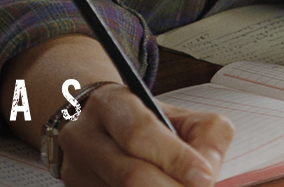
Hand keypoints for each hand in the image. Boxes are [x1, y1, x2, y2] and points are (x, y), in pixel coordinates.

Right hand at [55, 84, 231, 186]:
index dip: (176, 158)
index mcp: (109, 104)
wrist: (95, 127)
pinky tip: (158, 185)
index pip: (140, 132)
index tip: (204, 178)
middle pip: (130, 175)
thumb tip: (206, 173)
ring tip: (179, 184)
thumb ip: (204, 135)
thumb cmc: (142, 122)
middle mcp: (84, 138)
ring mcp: (77, 172)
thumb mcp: (174, 114)